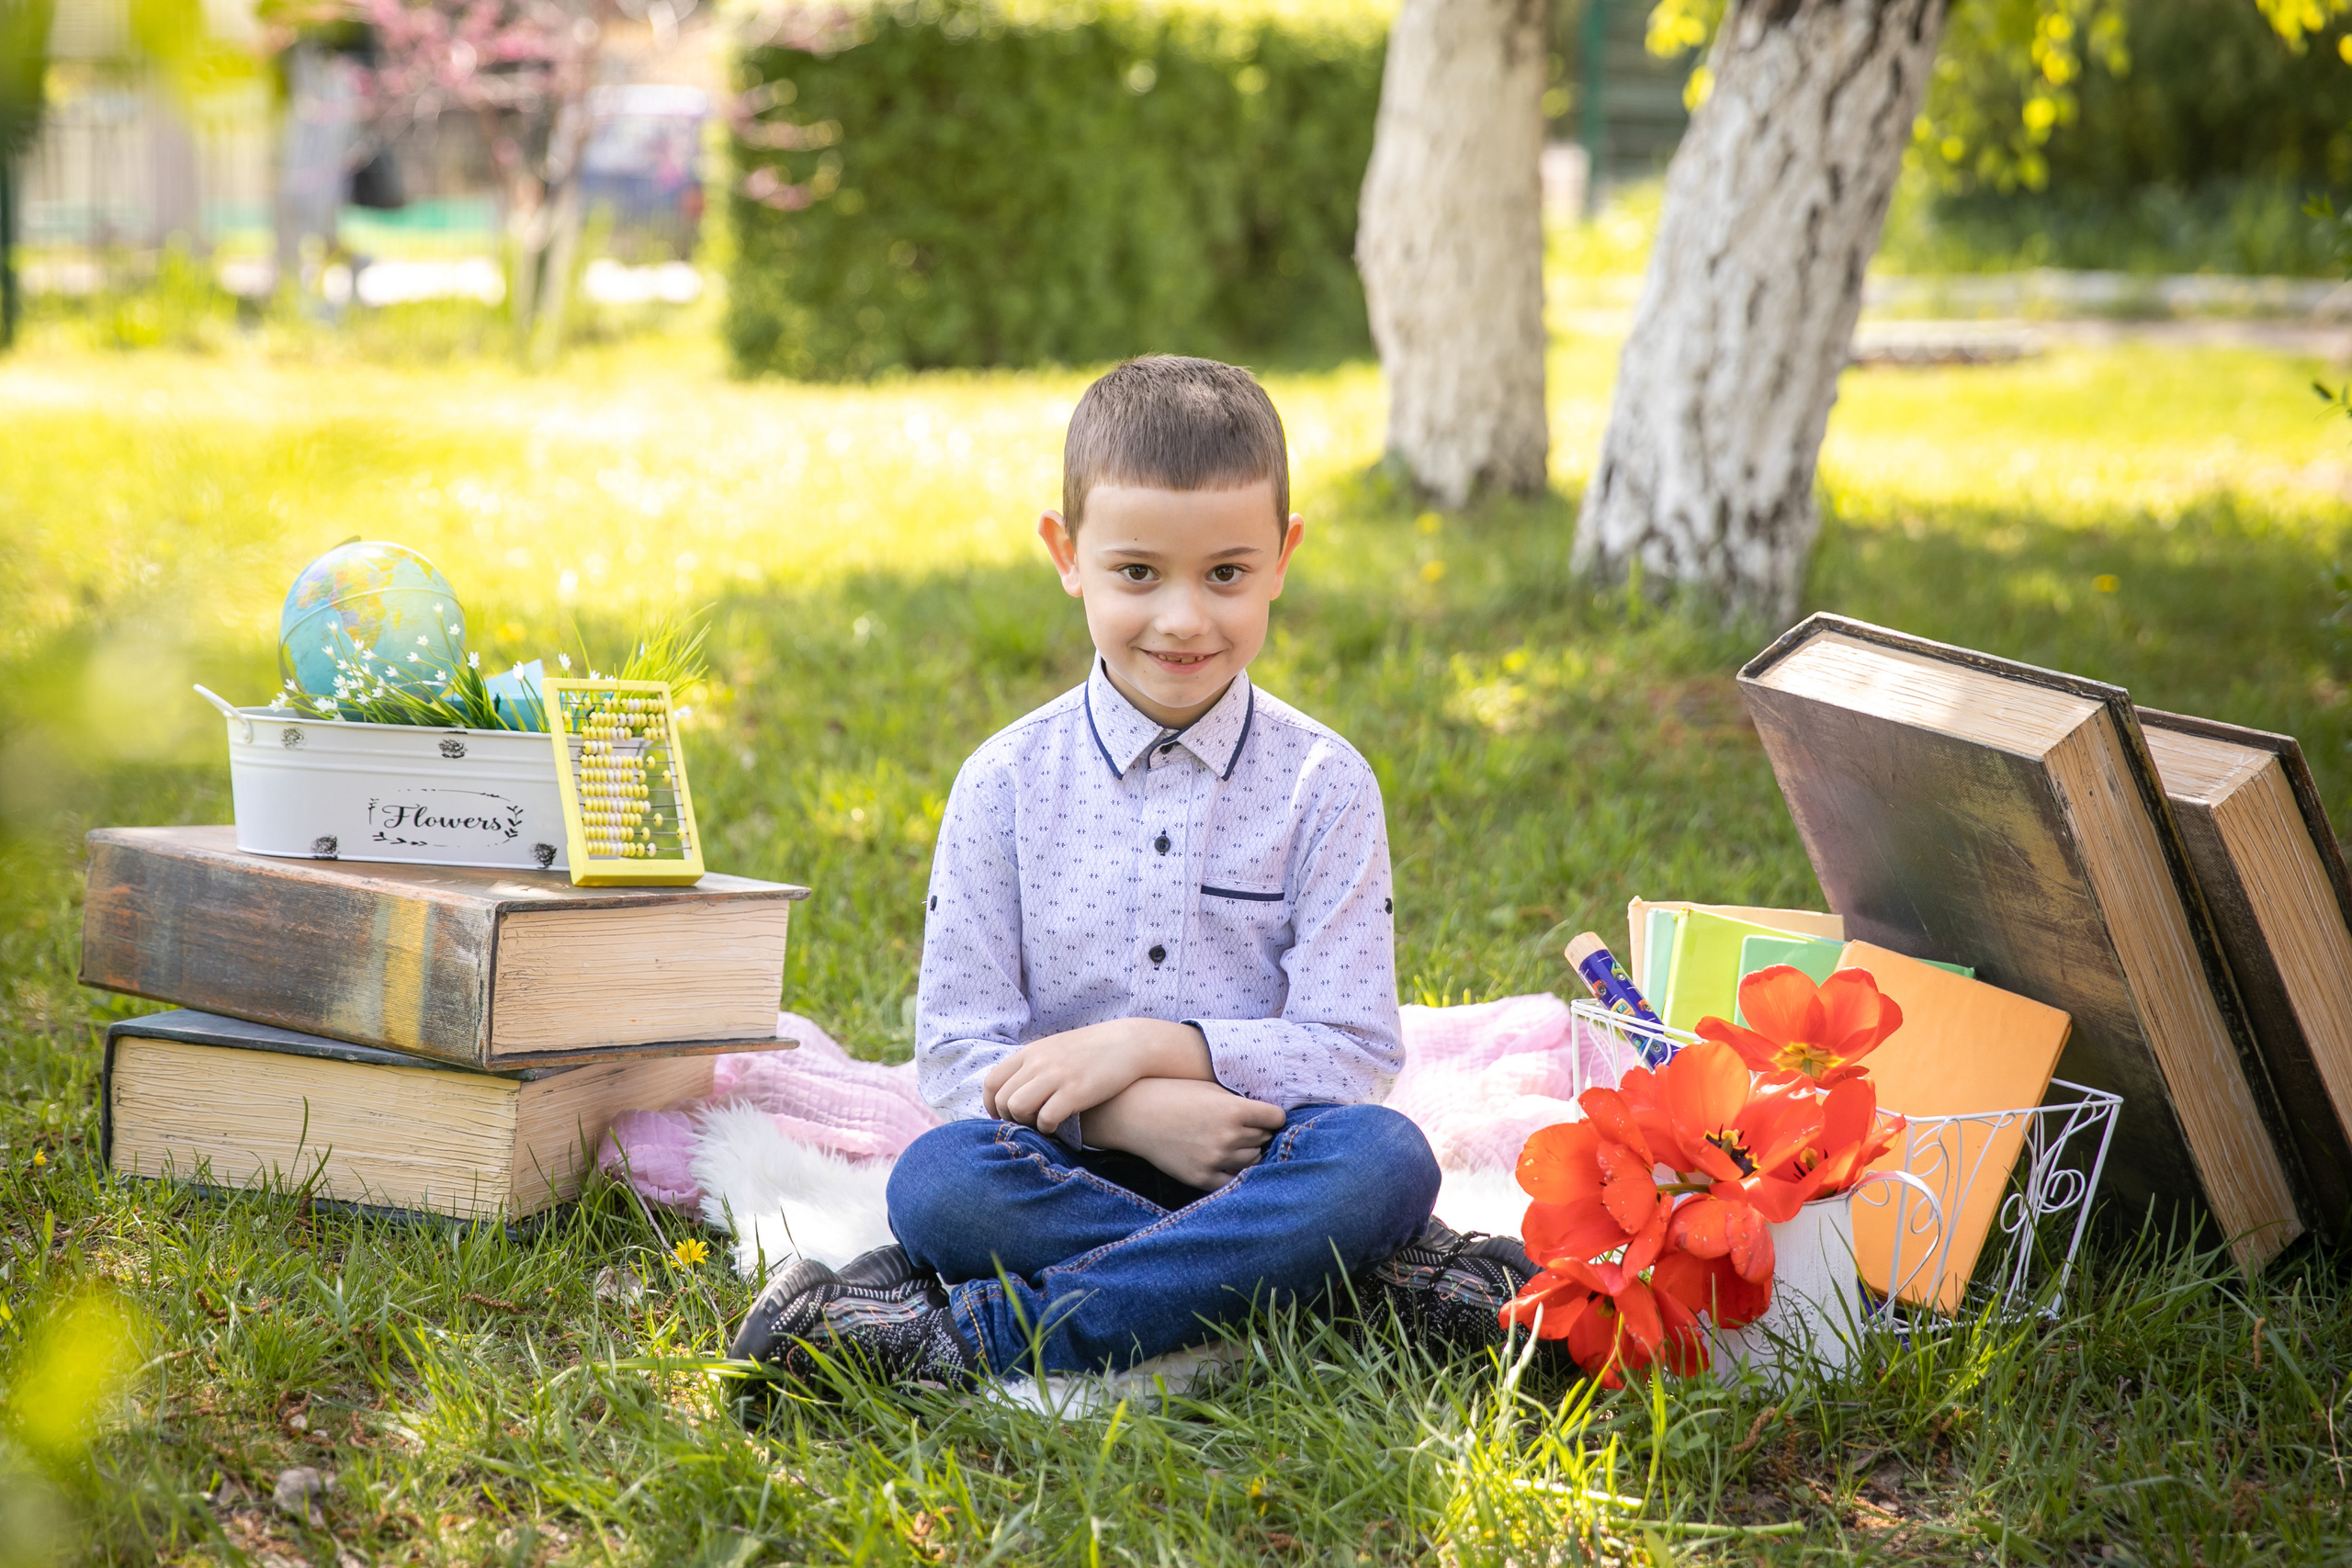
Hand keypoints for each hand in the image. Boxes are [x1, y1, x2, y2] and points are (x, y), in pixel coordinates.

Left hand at [982, 1018, 1212, 1136]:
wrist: (1128, 1044)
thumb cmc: (1092, 1051)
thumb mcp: (1055, 1049)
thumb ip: (1033, 1064)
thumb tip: (1015, 1086)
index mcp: (1031, 1052)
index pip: (992, 1082)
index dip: (990, 1106)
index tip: (1000, 1117)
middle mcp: (1038, 1063)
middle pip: (1003, 1099)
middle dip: (1008, 1118)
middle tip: (1023, 1125)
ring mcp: (1056, 1076)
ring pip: (1018, 1107)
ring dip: (1025, 1123)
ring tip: (1039, 1125)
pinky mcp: (1075, 1092)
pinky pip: (1046, 1118)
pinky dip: (1047, 1128)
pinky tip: (1057, 1127)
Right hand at [1081, 1078, 1287, 1190]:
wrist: (1135, 1115)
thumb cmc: (1174, 1095)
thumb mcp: (1212, 1090)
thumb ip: (1240, 1104)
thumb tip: (1266, 1118)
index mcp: (1234, 1111)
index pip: (1276, 1118)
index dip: (1272, 1116)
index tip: (1267, 1116)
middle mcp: (1229, 1137)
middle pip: (1264, 1139)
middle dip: (1258, 1132)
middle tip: (1244, 1126)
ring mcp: (1216, 1160)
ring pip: (1252, 1159)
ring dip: (1248, 1151)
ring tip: (1232, 1141)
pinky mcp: (1202, 1177)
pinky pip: (1232, 1180)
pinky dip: (1234, 1170)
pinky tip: (1227, 1160)